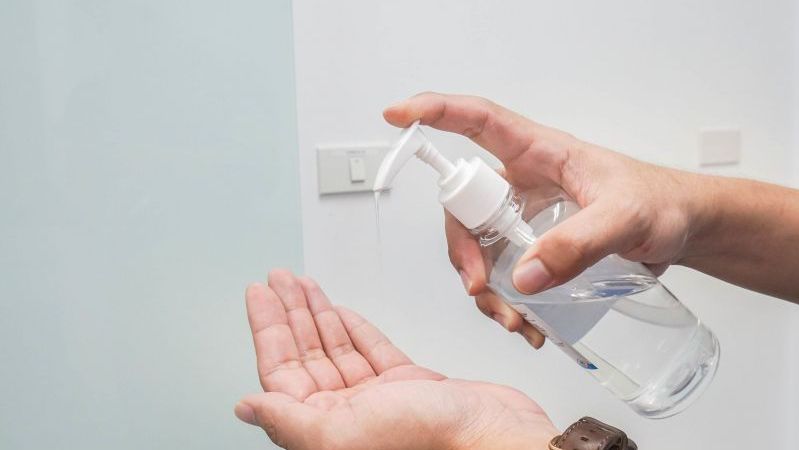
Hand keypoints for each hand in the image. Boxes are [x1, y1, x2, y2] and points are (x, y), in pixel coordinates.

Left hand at [234, 269, 557, 449]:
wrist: (492, 436)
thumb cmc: (429, 441)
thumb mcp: (343, 433)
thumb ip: (290, 419)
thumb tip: (246, 407)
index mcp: (325, 429)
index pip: (282, 372)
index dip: (268, 329)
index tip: (259, 295)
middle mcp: (348, 415)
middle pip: (307, 355)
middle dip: (290, 313)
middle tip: (277, 279)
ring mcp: (379, 400)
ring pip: (337, 349)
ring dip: (318, 314)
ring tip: (302, 285)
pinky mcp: (409, 387)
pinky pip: (372, 351)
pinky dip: (355, 328)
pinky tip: (340, 311)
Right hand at [384, 93, 704, 347]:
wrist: (681, 230)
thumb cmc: (660, 203)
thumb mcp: (624, 218)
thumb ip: (579, 243)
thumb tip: (523, 275)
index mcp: (540, 153)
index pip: (478, 120)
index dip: (434, 112)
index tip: (396, 115)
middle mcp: (523, 182)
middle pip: (464, 205)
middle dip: (462, 250)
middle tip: (478, 285)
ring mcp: (525, 216)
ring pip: (478, 248)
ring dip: (484, 288)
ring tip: (515, 320)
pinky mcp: (534, 247)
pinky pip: (501, 273)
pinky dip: (506, 302)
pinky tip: (529, 323)